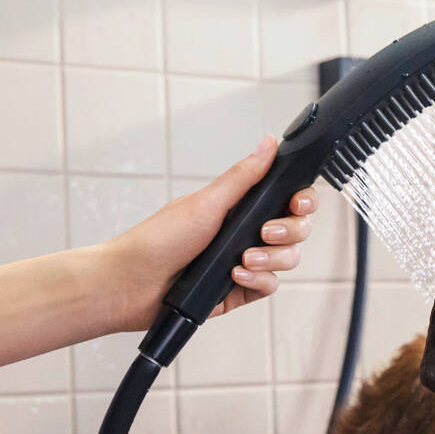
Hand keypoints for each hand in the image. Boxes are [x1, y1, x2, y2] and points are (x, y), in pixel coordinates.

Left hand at [106, 135, 317, 330]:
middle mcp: (246, 232)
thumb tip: (268, 143)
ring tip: (241, 260)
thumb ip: (244, 176)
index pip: (289, 199)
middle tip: (262, 233)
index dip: (302, 201)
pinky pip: (270, 286)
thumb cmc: (159, 239)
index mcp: (240, 206)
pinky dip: (257, 281)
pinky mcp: (241, 290)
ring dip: (270, 259)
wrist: (133, 283)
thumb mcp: (207, 202)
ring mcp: (246, 261)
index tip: (295, 203)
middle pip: (296, 229)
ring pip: (288, 259)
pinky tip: (233, 277)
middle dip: (287, 232)